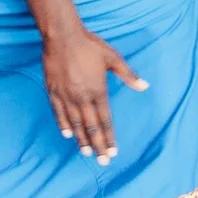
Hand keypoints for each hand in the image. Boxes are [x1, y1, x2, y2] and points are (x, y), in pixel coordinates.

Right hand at [45, 26, 144, 161]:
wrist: (62, 36)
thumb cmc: (90, 45)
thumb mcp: (113, 58)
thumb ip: (128, 75)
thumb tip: (145, 86)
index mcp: (98, 91)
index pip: (105, 121)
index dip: (109, 138)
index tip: (113, 151)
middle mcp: (82, 97)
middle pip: (91, 127)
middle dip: (98, 146)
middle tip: (103, 161)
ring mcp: (66, 96)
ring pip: (75, 124)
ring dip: (82, 140)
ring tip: (87, 153)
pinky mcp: (53, 91)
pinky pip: (58, 113)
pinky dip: (63, 125)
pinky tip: (68, 135)